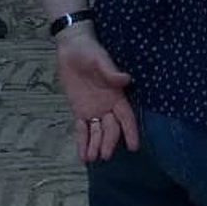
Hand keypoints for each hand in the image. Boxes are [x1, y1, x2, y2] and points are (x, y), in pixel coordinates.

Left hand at [55, 29, 139, 162]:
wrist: (72, 47)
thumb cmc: (90, 51)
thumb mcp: (100, 59)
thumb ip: (111, 72)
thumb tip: (126, 80)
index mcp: (116, 95)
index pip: (126, 117)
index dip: (130, 131)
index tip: (134, 146)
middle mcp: (107, 106)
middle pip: (111, 128)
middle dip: (109, 142)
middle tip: (105, 155)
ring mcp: (93, 110)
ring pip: (97, 132)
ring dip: (96, 146)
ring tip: (92, 158)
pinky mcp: (79, 110)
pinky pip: (82, 129)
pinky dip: (82, 141)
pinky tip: (82, 155)